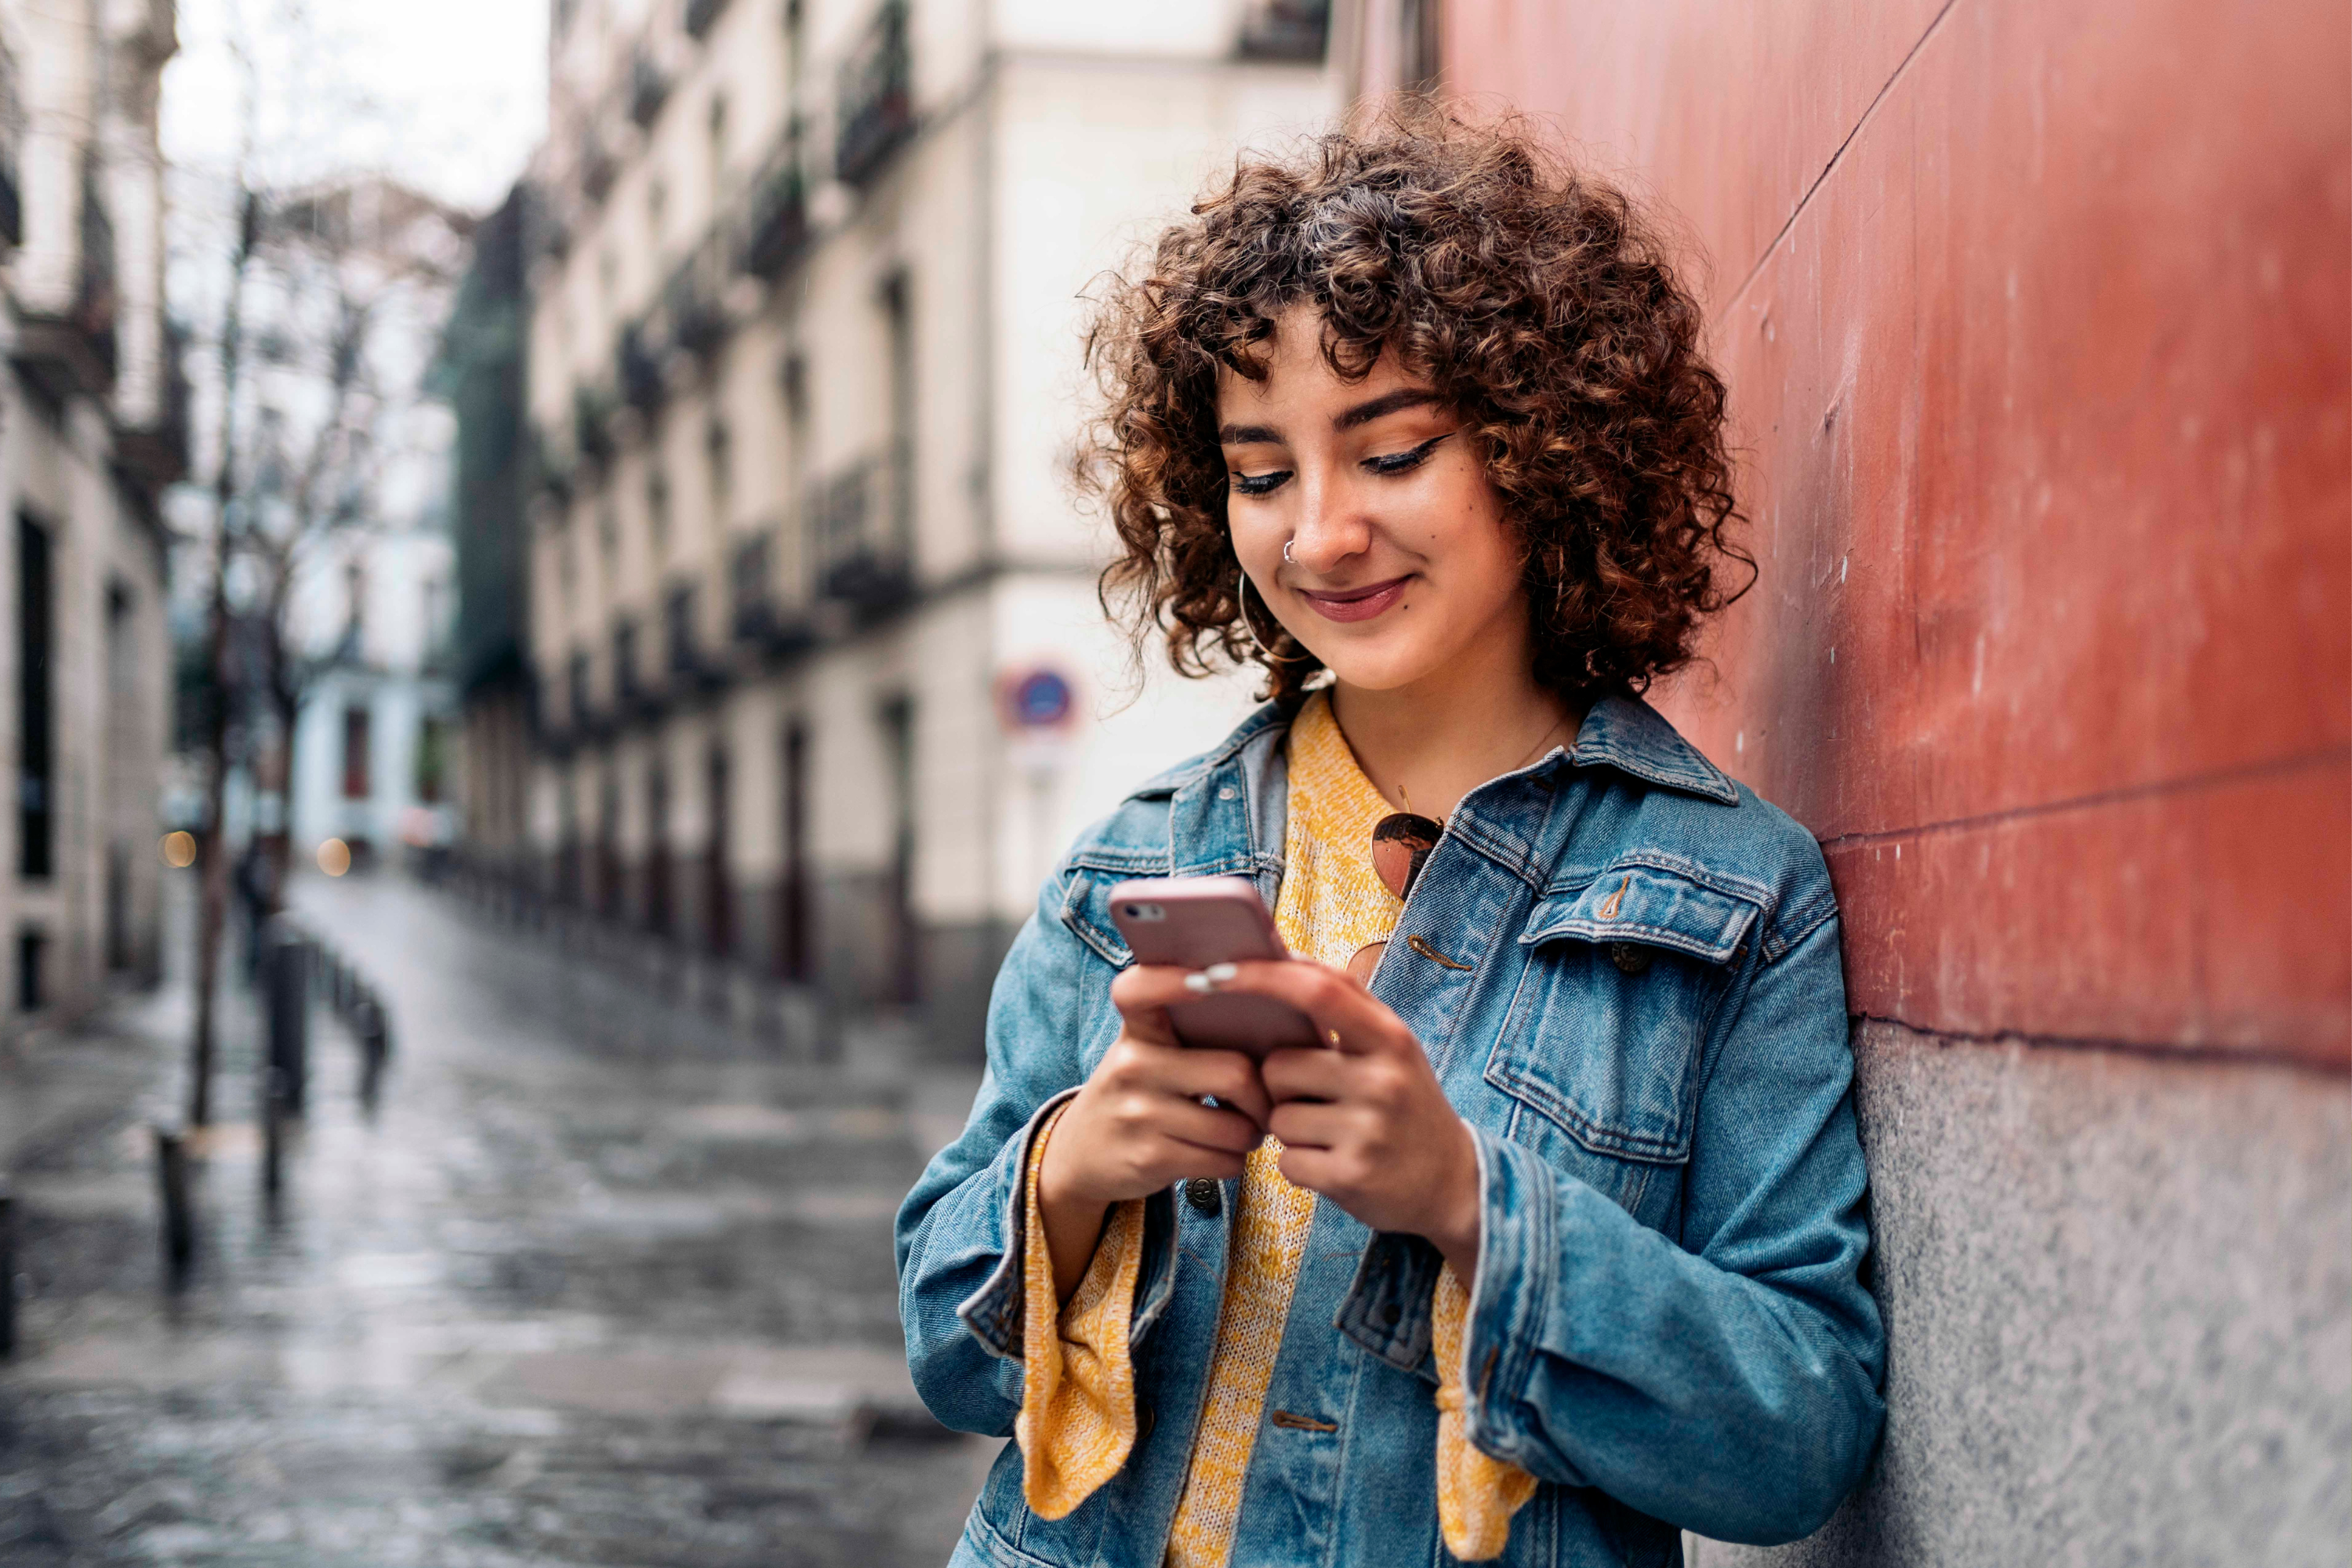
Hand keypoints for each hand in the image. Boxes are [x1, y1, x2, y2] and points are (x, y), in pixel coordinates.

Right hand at [1033, 964, 1272, 1300]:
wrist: (1080, 1156)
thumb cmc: (1137, 1093)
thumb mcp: (1147, 1051)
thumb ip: (1189, 1028)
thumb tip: (1280, 1002)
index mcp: (1137, 1030)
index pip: (1140, 990)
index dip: (1172, 980)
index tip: (1208, 978)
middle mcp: (1133, 1065)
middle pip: (1235, 1073)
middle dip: (1263, 1099)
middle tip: (1262, 1105)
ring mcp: (1139, 1113)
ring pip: (1235, 1127)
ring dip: (1252, 1135)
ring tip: (1241, 1131)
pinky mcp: (1148, 1158)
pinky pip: (1224, 1162)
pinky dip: (1235, 1162)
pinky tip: (1219, 1154)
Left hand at [1217, 960, 1482, 1278]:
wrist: (1454, 1183)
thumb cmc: (1406, 1104)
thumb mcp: (1391, 1048)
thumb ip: (1344, 1007)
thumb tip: (1280, 959)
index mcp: (1389, 1037)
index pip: (1317, 989)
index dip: (1260, 976)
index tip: (1213, 972)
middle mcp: (1383, 1078)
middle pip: (1279, 1065)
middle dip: (1279, 1085)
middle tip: (1315, 1099)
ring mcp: (1369, 1130)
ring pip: (1278, 1117)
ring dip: (1290, 1128)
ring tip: (1331, 1133)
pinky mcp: (1352, 1177)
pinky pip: (1286, 1161)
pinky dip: (1299, 1165)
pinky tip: (1334, 1163)